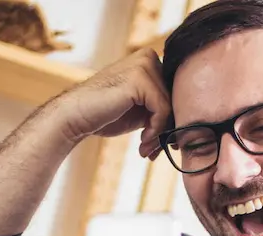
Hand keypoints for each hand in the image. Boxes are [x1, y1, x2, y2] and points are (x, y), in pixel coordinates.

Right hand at [53, 47, 170, 159]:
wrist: (75, 116)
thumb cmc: (105, 114)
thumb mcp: (140, 109)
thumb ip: (160, 108)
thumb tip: (187, 126)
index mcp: (150, 60)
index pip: (175, 92)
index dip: (171, 120)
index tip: (160, 143)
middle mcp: (149, 57)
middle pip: (176, 98)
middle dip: (166, 129)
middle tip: (153, 151)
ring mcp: (144, 65)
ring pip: (171, 106)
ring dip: (160, 134)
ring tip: (146, 150)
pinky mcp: (140, 79)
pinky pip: (163, 110)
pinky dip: (156, 131)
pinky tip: (142, 142)